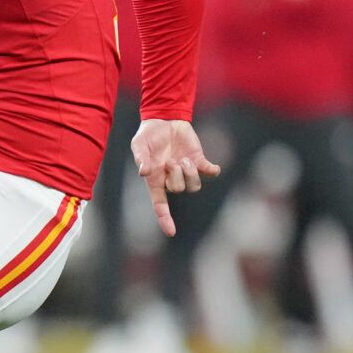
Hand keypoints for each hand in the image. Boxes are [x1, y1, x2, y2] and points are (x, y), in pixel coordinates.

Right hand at [129, 118, 220, 237]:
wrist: (164, 120)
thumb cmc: (148, 136)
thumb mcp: (139, 145)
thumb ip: (141, 158)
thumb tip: (144, 172)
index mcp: (155, 180)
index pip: (160, 205)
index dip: (165, 219)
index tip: (171, 232)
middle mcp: (171, 179)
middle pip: (179, 190)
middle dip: (176, 175)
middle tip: (170, 160)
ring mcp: (186, 170)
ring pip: (195, 185)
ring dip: (191, 173)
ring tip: (184, 159)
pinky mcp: (198, 160)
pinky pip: (209, 171)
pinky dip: (212, 171)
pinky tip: (214, 167)